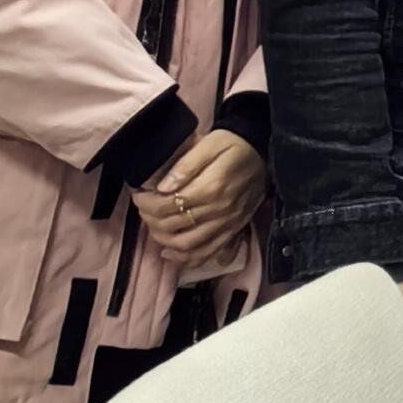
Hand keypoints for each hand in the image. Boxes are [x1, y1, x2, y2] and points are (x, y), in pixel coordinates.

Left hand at [135, 131, 262, 265]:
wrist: (263, 151)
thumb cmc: (233, 145)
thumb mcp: (209, 144)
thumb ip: (186, 165)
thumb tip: (162, 188)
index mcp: (211, 188)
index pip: (168, 206)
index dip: (147, 204)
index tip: (139, 195)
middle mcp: (220, 210)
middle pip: (175, 227)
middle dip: (151, 220)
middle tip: (143, 210)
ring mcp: (228, 223)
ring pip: (189, 245)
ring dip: (165, 241)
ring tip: (153, 230)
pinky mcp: (234, 229)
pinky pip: (210, 252)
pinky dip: (189, 259)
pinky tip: (173, 254)